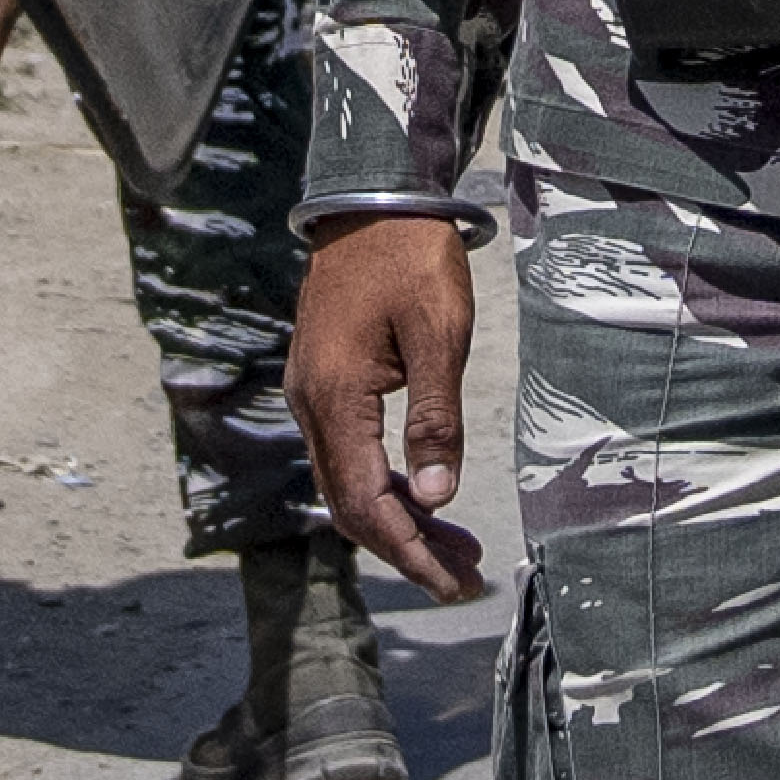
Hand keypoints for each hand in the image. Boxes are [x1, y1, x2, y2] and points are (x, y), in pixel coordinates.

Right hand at [294, 216, 487, 600]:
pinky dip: (388, 487)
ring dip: (401, 521)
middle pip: (353, 505)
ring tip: (459, 548)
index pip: (367, 503)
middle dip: (409, 548)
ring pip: (350, 483)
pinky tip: (426, 499)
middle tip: (466, 577)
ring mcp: (314, 395)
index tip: (455, 582)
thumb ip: (436, 420)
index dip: (411, 551)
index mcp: (335, 399)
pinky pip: (351, 455)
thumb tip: (436, 499)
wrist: (373, 198)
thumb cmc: (412, 259)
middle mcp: (312, 405)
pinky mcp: (327, 383)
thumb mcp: (439, 336)